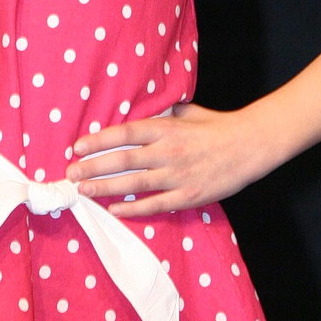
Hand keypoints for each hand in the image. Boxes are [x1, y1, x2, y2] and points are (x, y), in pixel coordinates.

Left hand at [66, 103, 274, 217]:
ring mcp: (178, 175)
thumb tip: (136, 111)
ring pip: (134, 184)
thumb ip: (161, 114)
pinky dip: (134, 208)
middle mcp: (168, 151)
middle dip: (93, 167)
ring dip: (106, 188)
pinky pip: (155, 204)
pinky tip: (114, 209)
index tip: (78, 147)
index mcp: (166, 128)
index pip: (125, 133)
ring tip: (84, 190)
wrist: (249, 146)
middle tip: (71, 174)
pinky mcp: (188, 195)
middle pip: (123, 160)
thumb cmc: (216, 127)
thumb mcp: (187, 111)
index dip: (99, 140)